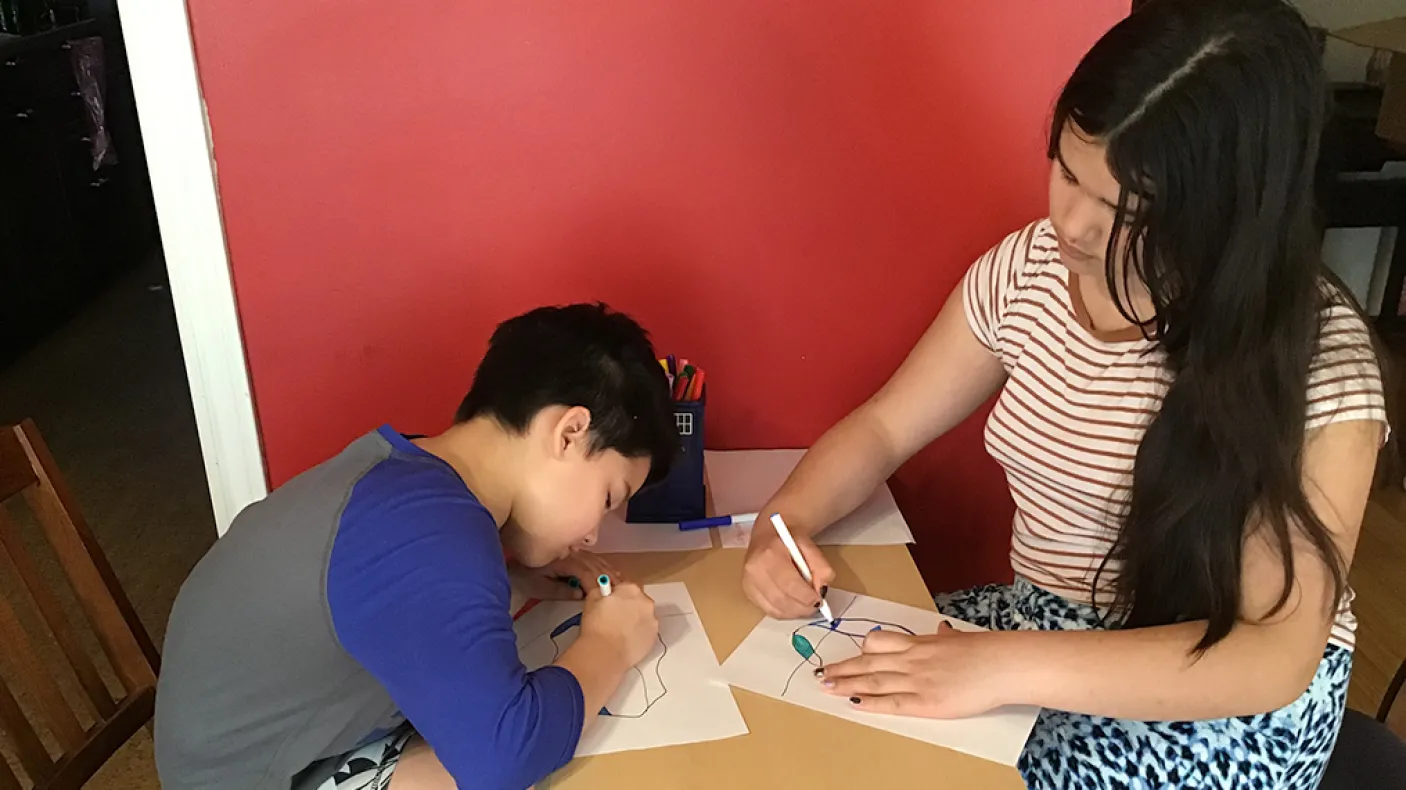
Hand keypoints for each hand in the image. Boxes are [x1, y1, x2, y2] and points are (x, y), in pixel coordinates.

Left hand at [508, 550, 623, 600]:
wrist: (513, 564)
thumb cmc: (525, 577)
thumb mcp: (540, 588)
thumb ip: (560, 591)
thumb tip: (581, 593)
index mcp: (565, 562)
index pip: (588, 573)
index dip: (600, 584)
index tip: (610, 595)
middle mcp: (571, 554)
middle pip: (595, 564)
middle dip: (608, 577)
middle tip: (622, 590)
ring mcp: (572, 551)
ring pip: (595, 559)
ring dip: (608, 570)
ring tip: (619, 581)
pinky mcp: (571, 551)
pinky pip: (591, 556)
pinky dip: (602, 564)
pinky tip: (608, 570)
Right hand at [580, 581, 657, 667]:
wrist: (604, 653)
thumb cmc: (596, 626)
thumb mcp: (592, 600)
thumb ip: (600, 590)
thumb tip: (604, 590)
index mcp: (631, 589)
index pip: (626, 586)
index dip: (617, 595)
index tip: (611, 603)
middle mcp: (645, 602)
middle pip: (638, 600)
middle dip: (629, 607)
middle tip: (615, 618)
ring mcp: (652, 620)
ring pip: (644, 616)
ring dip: (635, 620)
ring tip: (620, 632)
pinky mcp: (654, 636)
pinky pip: (647, 631)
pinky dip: (639, 634)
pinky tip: (627, 640)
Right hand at [742, 517, 834, 617]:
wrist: (768, 535)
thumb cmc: (788, 541)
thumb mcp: (810, 546)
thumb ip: (821, 566)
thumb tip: (822, 590)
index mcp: (770, 554)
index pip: (789, 584)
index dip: (806, 597)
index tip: (819, 600)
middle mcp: (754, 570)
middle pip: (781, 600)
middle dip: (802, 608)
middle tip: (815, 606)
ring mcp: (748, 582)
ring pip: (774, 609)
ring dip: (794, 612)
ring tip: (805, 605)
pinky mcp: (748, 592)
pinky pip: (768, 611)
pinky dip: (784, 612)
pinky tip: (792, 605)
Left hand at [817, 622, 1010, 717]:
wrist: (1002, 665)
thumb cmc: (985, 651)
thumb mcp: (958, 638)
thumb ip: (944, 637)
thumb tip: (941, 630)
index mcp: (919, 643)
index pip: (879, 642)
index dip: (859, 650)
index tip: (845, 654)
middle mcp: (912, 659)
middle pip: (868, 661)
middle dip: (842, 668)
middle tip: (821, 673)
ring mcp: (916, 680)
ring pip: (873, 680)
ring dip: (847, 683)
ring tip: (827, 687)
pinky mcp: (925, 702)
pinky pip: (891, 702)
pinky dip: (870, 702)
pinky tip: (853, 701)